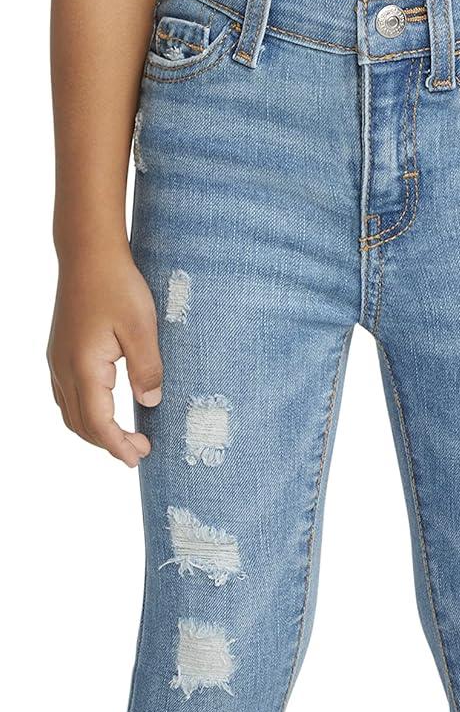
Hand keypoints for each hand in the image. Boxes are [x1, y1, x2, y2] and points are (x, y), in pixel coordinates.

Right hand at [48, 246, 161, 466]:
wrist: (88, 254)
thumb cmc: (117, 285)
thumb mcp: (142, 327)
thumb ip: (147, 368)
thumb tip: (150, 402)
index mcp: (84, 367)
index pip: (99, 423)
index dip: (119, 445)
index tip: (140, 456)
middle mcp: (64, 369)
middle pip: (81, 425)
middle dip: (109, 444)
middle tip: (140, 450)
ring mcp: (58, 361)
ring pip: (71, 413)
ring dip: (96, 431)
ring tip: (125, 437)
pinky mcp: (60, 353)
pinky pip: (67, 396)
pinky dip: (85, 414)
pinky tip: (105, 411)